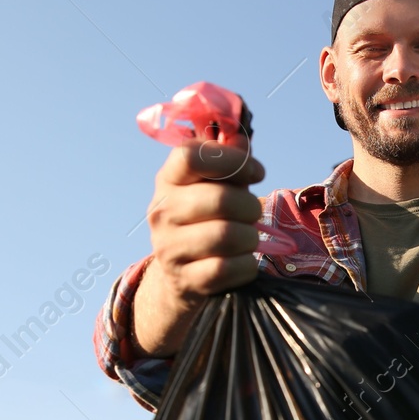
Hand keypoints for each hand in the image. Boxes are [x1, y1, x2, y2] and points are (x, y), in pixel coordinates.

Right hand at [132, 138, 265, 355]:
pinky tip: (243, 260)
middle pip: (220, 199)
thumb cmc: (205, 217)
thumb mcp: (213, 184)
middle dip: (250, 206)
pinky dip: (247, 265)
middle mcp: (162, 211)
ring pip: (227, 235)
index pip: (192, 156)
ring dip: (251, 237)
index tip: (257, 172)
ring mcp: (169, 248)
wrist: (179, 274)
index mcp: (168, 179)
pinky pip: (228, 268)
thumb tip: (242, 139)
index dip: (233, 161)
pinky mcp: (185, 279)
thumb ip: (229, 160)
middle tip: (253, 212)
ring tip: (249, 237)